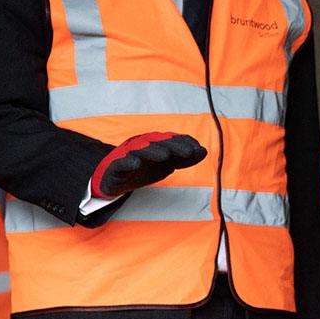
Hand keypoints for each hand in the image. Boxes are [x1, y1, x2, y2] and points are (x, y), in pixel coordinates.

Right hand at [91, 132, 206, 197]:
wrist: (115, 178)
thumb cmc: (144, 168)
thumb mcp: (167, 164)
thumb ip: (184, 158)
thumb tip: (204, 152)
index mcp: (155, 144)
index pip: (172, 140)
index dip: (185, 143)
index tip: (199, 150)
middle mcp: (142, 146)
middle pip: (159, 142)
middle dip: (175, 147)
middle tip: (189, 152)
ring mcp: (128, 155)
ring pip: (140, 150)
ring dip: (153, 151)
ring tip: (165, 156)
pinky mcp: (116, 167)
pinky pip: (121, 163)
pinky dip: (128, 162)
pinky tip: (136, 164)